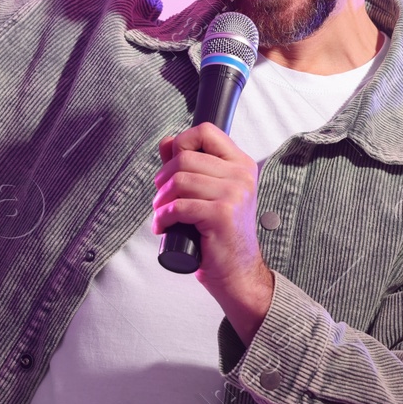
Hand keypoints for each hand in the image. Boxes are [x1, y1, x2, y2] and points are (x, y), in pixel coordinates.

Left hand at [153, 123, 274, 341]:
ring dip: (161, 200)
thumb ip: (192, 166)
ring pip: (179, 181)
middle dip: (163, 179)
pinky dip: (164, 217)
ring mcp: (234, 194)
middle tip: (162, 199)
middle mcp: (241, 176)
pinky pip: (179, 206)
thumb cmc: (222, 234)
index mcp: (241, 164)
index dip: (181, 143)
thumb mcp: (211, 193)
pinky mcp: (221, 215)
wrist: (238, 272)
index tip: (172, 165)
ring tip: (162, 213)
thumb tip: (167, 142)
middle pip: (185, 157)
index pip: (206, 131)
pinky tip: (164, 227)